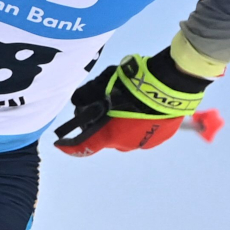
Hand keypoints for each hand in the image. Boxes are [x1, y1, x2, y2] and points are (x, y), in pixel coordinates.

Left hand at [53, 49, 209, 156]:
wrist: (170, 84)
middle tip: (106, 108)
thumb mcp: (103, 84)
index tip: (59, 144)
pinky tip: (144, 108)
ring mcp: (145, 142)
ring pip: (127, 136)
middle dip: (104, 126)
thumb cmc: (133, 83)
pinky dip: (141, 124)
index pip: (83, 146)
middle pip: (107, 137)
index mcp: (109, 135)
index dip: (68, 146)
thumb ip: (87, 95)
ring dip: (124, 125)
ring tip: (129, 105)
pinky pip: (145, 132)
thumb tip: (77, 101)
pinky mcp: (162, 137)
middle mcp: (125, 144)